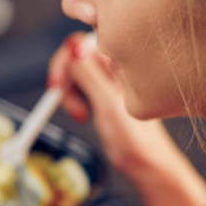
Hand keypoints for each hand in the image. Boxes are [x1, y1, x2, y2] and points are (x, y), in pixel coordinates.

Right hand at [48, 32, 174, 178]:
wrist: (147, 164)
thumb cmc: (136, 139)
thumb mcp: (108, 105)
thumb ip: (90, 74)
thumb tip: (72, 46)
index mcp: (123, 59)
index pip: (83, 41)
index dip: (66, 58)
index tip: (58, 84)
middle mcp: (116, 63)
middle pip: (76, 53)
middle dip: (65, 77)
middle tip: (61, 101)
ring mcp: (110, 77)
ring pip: (76, 70)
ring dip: (69, 91)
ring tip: (80, 114)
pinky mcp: (104, 91)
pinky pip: (80, 84)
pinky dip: (74, 98)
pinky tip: (83, 115)